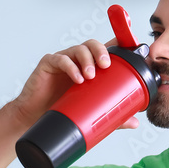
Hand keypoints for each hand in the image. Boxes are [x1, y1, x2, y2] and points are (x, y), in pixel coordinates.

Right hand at [8, 37, 138, 130]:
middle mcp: (77, 61)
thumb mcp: (90, 113)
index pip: (106, 51)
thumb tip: (134, 122)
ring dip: (87, 59)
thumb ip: (111, 115)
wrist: (34, 119)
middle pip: (93, 45)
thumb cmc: (61, 111)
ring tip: (90, 76)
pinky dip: (70, 67)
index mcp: (89, 68)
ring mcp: (62, 60)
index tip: (130, 50)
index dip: (118, 46)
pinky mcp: (47, 64)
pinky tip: (77, 78)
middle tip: (106, 65)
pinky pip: (60, 59)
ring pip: (78, 48)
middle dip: (102, 52)